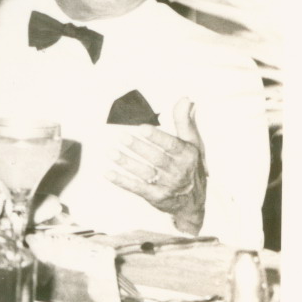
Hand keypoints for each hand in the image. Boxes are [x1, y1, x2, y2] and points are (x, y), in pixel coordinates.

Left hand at [109, 98, 205, 233]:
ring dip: (127, 163)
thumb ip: (184, 121)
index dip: (157, 137)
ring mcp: (167, 186)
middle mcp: (179, 171)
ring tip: (110, 152)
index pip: (172, 146)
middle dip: (138, 148)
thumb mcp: (193, 144)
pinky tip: (107, 173)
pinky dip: (122, 181)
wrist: (194, 202)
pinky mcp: (156, 197)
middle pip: (157, 159)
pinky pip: (137, 189)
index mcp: (188, 156)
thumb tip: (185, 99)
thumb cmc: (191, 166)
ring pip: (145, 173)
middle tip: (121, 137)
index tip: (142, 128)